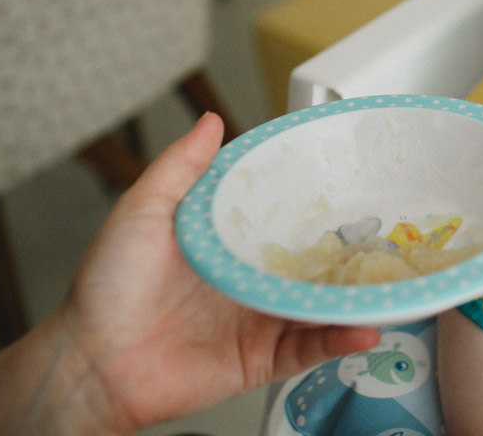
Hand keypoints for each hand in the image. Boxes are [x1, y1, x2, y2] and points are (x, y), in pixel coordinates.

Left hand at [56, 113, 380, 432]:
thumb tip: (211, 121)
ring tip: (390, 281)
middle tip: (390, 233)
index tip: (351, 184)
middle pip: (313, 262)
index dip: (317, 202)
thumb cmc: (107, 287)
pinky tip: (365, 325)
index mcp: (227, 242)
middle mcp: (248, 278)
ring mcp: (258, 320)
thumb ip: (182, 167)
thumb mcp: (143, 210)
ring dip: (356, 295)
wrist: (91, 363)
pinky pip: (310, 350)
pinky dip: (341, 339)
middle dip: (350, 250)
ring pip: (321, 304)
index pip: (283, 217)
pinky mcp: (261, 360)